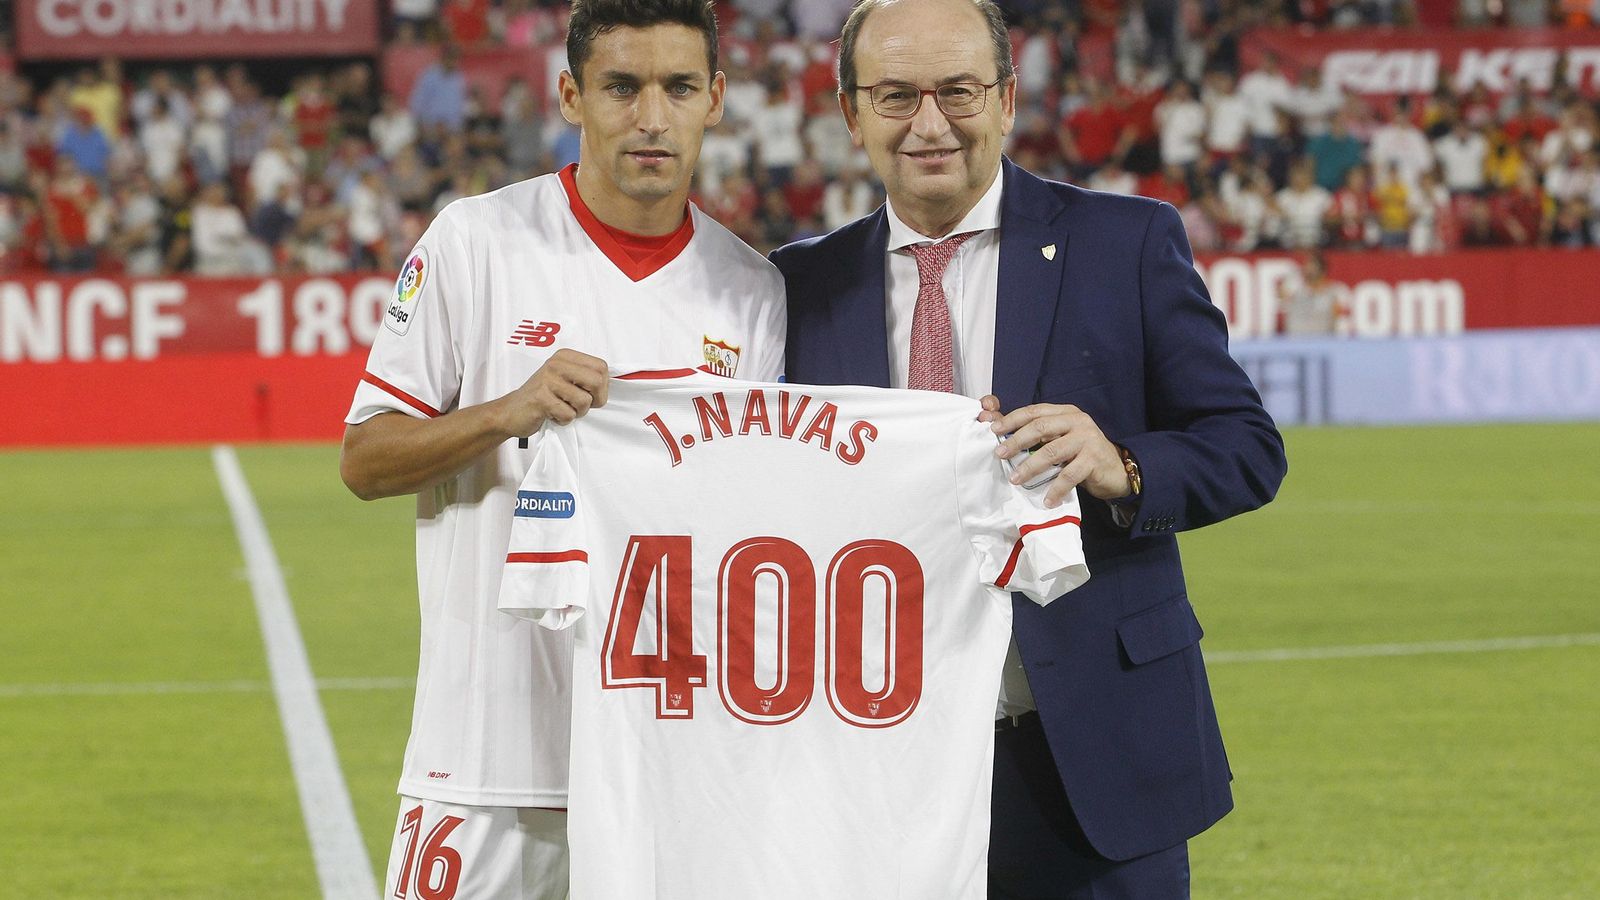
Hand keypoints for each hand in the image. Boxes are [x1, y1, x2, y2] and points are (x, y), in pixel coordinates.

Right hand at [498, 349, 608, 435]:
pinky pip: (568, 414)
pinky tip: (551, 415)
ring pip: (584, 401)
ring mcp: (548, 379)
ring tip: (561, 409)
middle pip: (597, 381)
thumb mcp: (565, 380)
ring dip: (576, 413)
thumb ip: (586, 378)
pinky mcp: (540, 397)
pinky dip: (563, 420)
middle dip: (594, 401)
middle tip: (579, 406)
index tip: (590, 395)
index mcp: (565, 356)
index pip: (601, 367)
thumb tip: (611, 384)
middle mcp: (556, 363)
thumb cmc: (543, 398)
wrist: (511, 411)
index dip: (602, 387)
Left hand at [983, 396, 1131, 507]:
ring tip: (1015, 479)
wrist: (1115, 470)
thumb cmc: (1081, 454)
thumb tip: (1001, 434)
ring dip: (1030, 467)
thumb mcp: (1060, 439)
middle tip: (1000, 455)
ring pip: (1052, 451)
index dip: (1013, 420)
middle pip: (1040, 427)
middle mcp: (1077, 421)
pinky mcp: (1094, 459)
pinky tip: (1046, 500)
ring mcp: (1087, 439)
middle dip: (1017, 441)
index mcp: (1066, 413)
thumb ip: (1038, 436)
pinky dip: (1056, 489)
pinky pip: (1069, 475)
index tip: (994, 431)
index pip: (1035, 411)